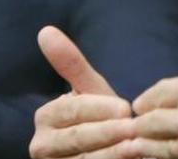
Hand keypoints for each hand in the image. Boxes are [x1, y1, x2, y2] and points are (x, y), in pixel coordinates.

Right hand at [29, 26, 135, 158]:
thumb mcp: (91, 91)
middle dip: (107, 132)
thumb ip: (71, 64)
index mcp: (45, 118)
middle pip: (76, 137)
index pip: (71, 111)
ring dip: (112, 154)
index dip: (98, 108)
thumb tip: (45, 30)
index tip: (125, 107)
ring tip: (136, 145)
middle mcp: (42, 147)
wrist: (112, 150)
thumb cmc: (104, 116)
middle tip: (133, 127)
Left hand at [124, 0, 177, 158]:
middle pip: (149, 124)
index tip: (146, 101)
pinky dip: (168, 155)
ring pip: (157, 148)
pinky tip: (171, 151)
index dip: (149, 98)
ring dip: (151, 142)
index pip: (153, 95)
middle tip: (143, 122)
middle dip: (146, 121)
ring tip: (149, 138)